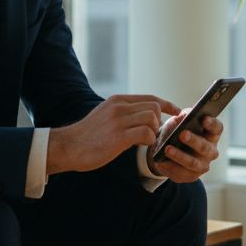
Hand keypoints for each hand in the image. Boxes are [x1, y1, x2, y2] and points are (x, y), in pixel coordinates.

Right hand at [47, 94, 179, 174]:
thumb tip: (144, 116)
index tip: (177, 112)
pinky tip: (141, 146)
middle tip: (153, 134)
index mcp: (117, 101)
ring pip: (152, 119)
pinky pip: (146, 133)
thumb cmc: (88, 136)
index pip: (150, 98)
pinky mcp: (118, 136)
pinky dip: (149, 140)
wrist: (68, 146)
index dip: (167, 105)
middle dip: (159, 122)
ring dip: (154, 132)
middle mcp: (119, 107)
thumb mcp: (105, 116)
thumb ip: (123, 113)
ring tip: (145, 141)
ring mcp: (118, 121)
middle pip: (154, 107)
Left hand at [147, 111, 222, 183]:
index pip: (217, 128)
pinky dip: (169, 167)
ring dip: (179, 156)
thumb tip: (181, 117)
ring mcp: (202, 165)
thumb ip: (181, 118)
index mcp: (211, 135)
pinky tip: (161, 162)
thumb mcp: (177, 122)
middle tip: (182, 134)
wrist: (167, 151)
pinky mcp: (191, 176)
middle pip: (205, 147)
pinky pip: (180, 173)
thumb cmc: (177, 132)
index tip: (204, 118)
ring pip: (192, 162)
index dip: (212, 124)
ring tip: (167, 149)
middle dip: (193, 140)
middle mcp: (211, 151)